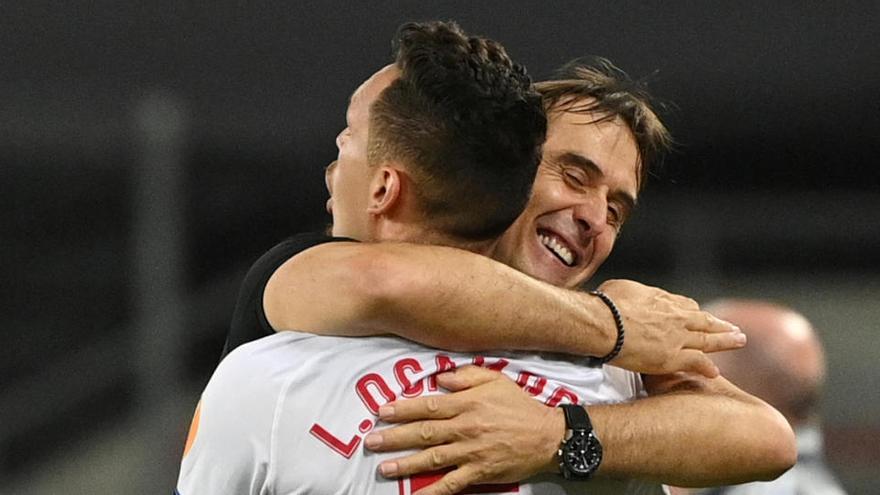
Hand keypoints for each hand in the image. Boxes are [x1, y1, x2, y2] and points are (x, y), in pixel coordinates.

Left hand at [364, 366, 562, 494]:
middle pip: (423, 433)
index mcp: (467, 404)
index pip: (428, 406)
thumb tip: (440, 378)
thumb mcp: (495, 380)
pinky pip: (451, 484)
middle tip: (371, 441)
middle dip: (395, 437)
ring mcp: (471, 452)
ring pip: (432, 458)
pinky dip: (432, 492)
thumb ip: (466, 376)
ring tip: (384, 468)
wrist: (547, 436)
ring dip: (406, 464)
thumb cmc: (520, 406)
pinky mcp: (479, 472)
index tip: (381, 412)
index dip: (402, 409)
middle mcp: (465, 428)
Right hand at [597, 279, 745, 377]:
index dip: (695, 312)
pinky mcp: (672, 358)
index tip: (701, 315)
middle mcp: (675, 317)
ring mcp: (677, 338)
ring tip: (738, 341)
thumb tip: (630, 295)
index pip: (686, 306)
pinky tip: (715, 373)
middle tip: (734, 328)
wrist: (604, 323)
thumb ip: (635, 293)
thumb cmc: (607, 304)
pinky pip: (696, 363)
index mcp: (663, 300)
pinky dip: (707, 367)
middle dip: (720, 325)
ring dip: (725, 341)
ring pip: (707, 340)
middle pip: (704, 321)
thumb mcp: (623, 287)